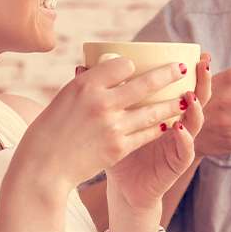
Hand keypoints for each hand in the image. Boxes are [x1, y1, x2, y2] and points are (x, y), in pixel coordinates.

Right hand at [16, 57, 192, 191]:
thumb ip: (88, 84)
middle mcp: (101, 102)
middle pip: (145, 83)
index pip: (121, 64)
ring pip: (152, 111)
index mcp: (85, 84)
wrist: (43, 167)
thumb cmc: (50, 130)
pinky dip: (160, 127)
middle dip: (169, 74)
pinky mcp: (119, 147)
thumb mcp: (65, 97)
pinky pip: (147, 134)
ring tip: (187, 98)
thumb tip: (110, 69)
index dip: (132, 64)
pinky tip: (170, 123)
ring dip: (172, 104)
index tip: (137, 66)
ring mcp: (113, 126)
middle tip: (183, 68)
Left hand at [106, 52, 213, 211]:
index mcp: (165, 110)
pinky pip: (185, 151)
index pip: (184, 85)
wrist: (124, 188)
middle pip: (197, 98)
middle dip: (203, 81)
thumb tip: (80, 65)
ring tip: (191, 95)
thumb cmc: (117, 150)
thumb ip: (104, 93)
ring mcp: (180, 144)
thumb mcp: (112, 119)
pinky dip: (184, 139)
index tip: (196, 52)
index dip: (193, 71)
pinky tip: (180, 128)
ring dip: (196, 108)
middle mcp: (179, 124)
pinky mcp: (177, 164)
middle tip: (203, 63)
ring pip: (196, 123)